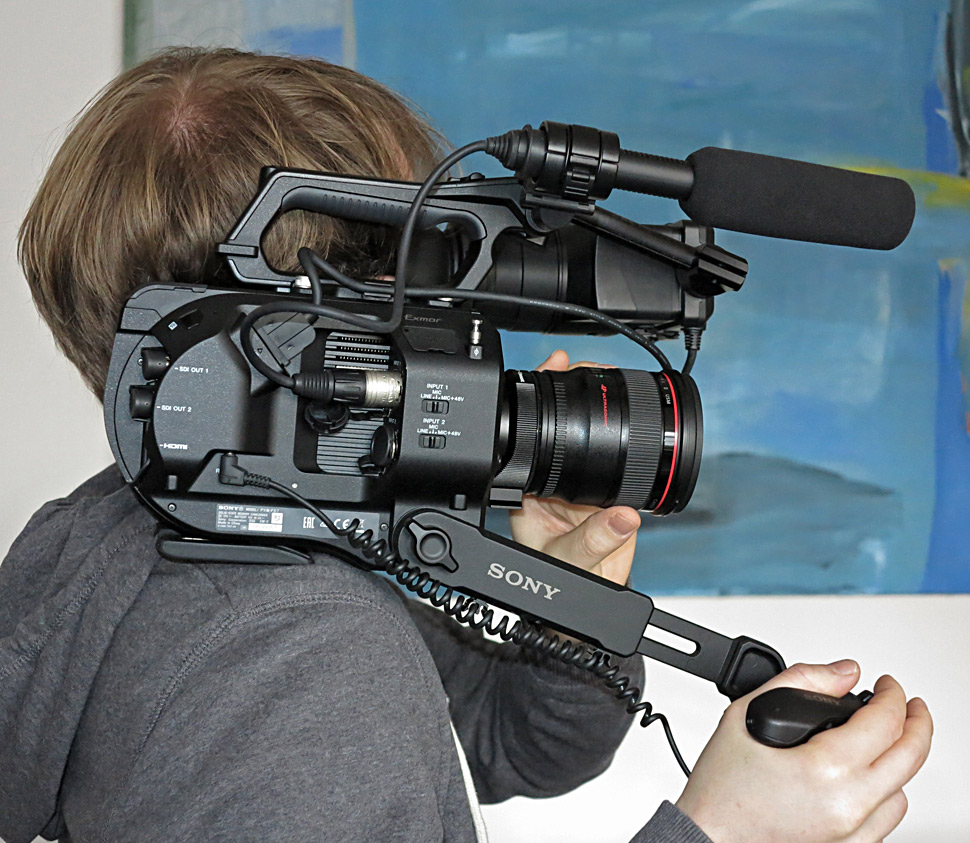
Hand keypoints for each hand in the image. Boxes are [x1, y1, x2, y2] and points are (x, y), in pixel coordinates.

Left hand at [508, 349, 640, 587]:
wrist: (588, 602)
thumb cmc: (563, 584)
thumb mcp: (570, 562)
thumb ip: (593, 542)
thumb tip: (622, 517)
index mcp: (529, 490)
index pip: (530, 436)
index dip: (538, 398)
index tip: (555, 367)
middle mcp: (552, 482)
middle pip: (558, 426)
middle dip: (572, 389)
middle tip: (589, 366)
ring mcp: (580, 485)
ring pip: (589, 438)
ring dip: (602, 408)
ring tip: (611, 380)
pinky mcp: (610, 493)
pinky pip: (621, 462)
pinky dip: (630, 441)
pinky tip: (637, 424)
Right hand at [676, 661, 932, 842]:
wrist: (707, 835)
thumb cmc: (720, 786)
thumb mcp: (746, 713)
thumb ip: (801, 681)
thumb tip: (844, 671)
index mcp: (825, 770)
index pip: (885, 723)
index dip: (893, 694)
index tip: (887, 684)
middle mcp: (848, 806)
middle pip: (910, 757)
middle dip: (916, 721)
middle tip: (908, 703)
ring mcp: (851, 833)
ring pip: (904, 791)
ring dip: (901, 759)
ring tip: (884, 738)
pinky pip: (887, 821)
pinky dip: (887, 792)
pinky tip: (869, 775)